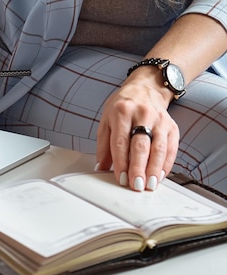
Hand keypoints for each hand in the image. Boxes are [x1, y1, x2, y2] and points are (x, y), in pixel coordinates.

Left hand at [95, 77, 179, 191]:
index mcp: (122, 112)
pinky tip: (160, 176)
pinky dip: (166, 164)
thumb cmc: (123, 106)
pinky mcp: (172, 126)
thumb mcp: (106, 120)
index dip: (121, 162)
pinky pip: (171, 148)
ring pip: (159, 148)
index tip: (121, 178)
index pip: (121, 141)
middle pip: (141, 145)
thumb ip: (104, 145)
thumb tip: (102, 167)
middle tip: (136, 185)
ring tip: (149, 185)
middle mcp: (142, 114)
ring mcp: (160, 120)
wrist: (145, 89)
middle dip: (138, 168)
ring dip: (154, 169)